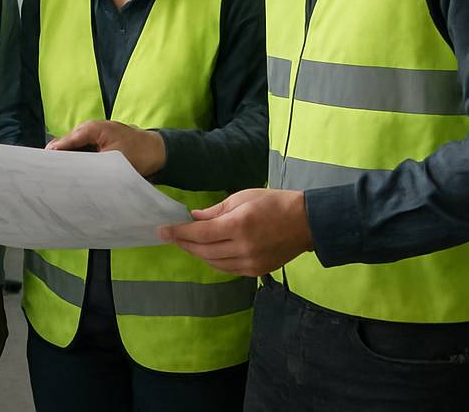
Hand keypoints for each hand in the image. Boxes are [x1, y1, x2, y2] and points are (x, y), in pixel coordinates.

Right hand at [47, 120, 166, 176]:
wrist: (160, 152)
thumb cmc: (138, 153)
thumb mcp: (112, 160)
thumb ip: (89, 165)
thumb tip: (71, 175)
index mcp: (90, 129)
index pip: (62, 143)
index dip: (51, 157)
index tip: (40, 171)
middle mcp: (88, 131)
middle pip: (65, 147)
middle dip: (57, 161)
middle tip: (47, 180)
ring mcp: (93, 138)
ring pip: (72, 152)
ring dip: (68, 164)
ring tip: (58, 181)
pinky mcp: (98, 147)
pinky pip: (82, 154)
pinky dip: (78, 164)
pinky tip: (74, 178)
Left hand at [159, 188, 312, 276]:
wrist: (306, 222)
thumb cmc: (273, 203)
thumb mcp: (241, 197)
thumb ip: (215, 210)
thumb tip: (194, 218)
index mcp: (239, 225)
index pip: (200, 233)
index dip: (179, 233)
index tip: (162, 231)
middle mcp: (243, 248)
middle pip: (204, 250)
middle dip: (184, 243)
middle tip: (170, 237)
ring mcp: (251, 262)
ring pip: (213, 263)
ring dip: (196, 253)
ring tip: (185, 244)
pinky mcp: (257, 271)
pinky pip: (227, 269)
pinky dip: (213, 261)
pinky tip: (205, 253)